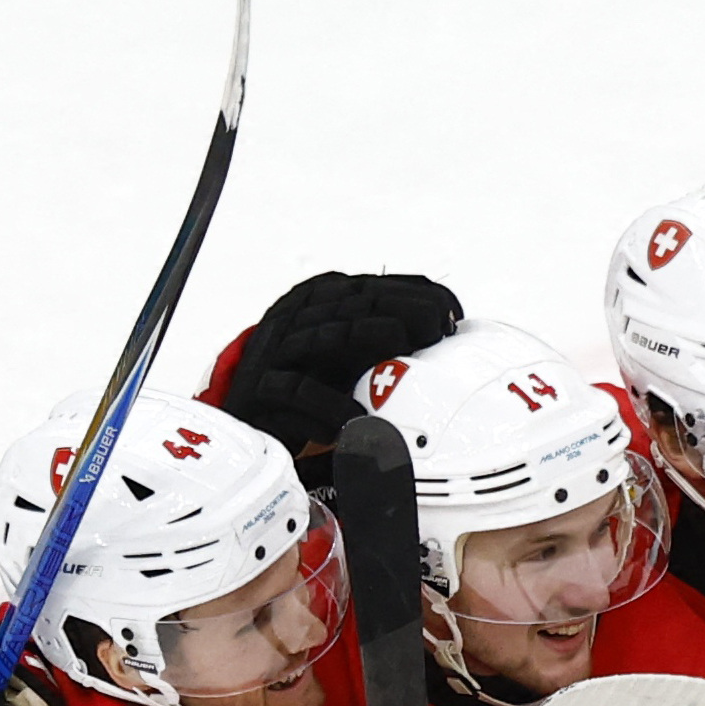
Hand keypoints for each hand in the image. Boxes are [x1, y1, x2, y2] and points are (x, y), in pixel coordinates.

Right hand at [210, 271, 464, 465]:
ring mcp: (277, 349)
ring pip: (324, 338)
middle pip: (352, 307)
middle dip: (399, 312)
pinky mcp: (261, 388)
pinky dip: (324, 404)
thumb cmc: (315, 374)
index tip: (451, 312)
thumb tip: (448, 318)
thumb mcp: (353, 346)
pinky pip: (294, 391)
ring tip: (399, 342)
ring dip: (364, 339)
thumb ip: (390, 328)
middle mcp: (298, 316)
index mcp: (320, 298)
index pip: (372, 288)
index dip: (414, 295)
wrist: (253, 409)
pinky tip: (352, 417)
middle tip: (436, 327)